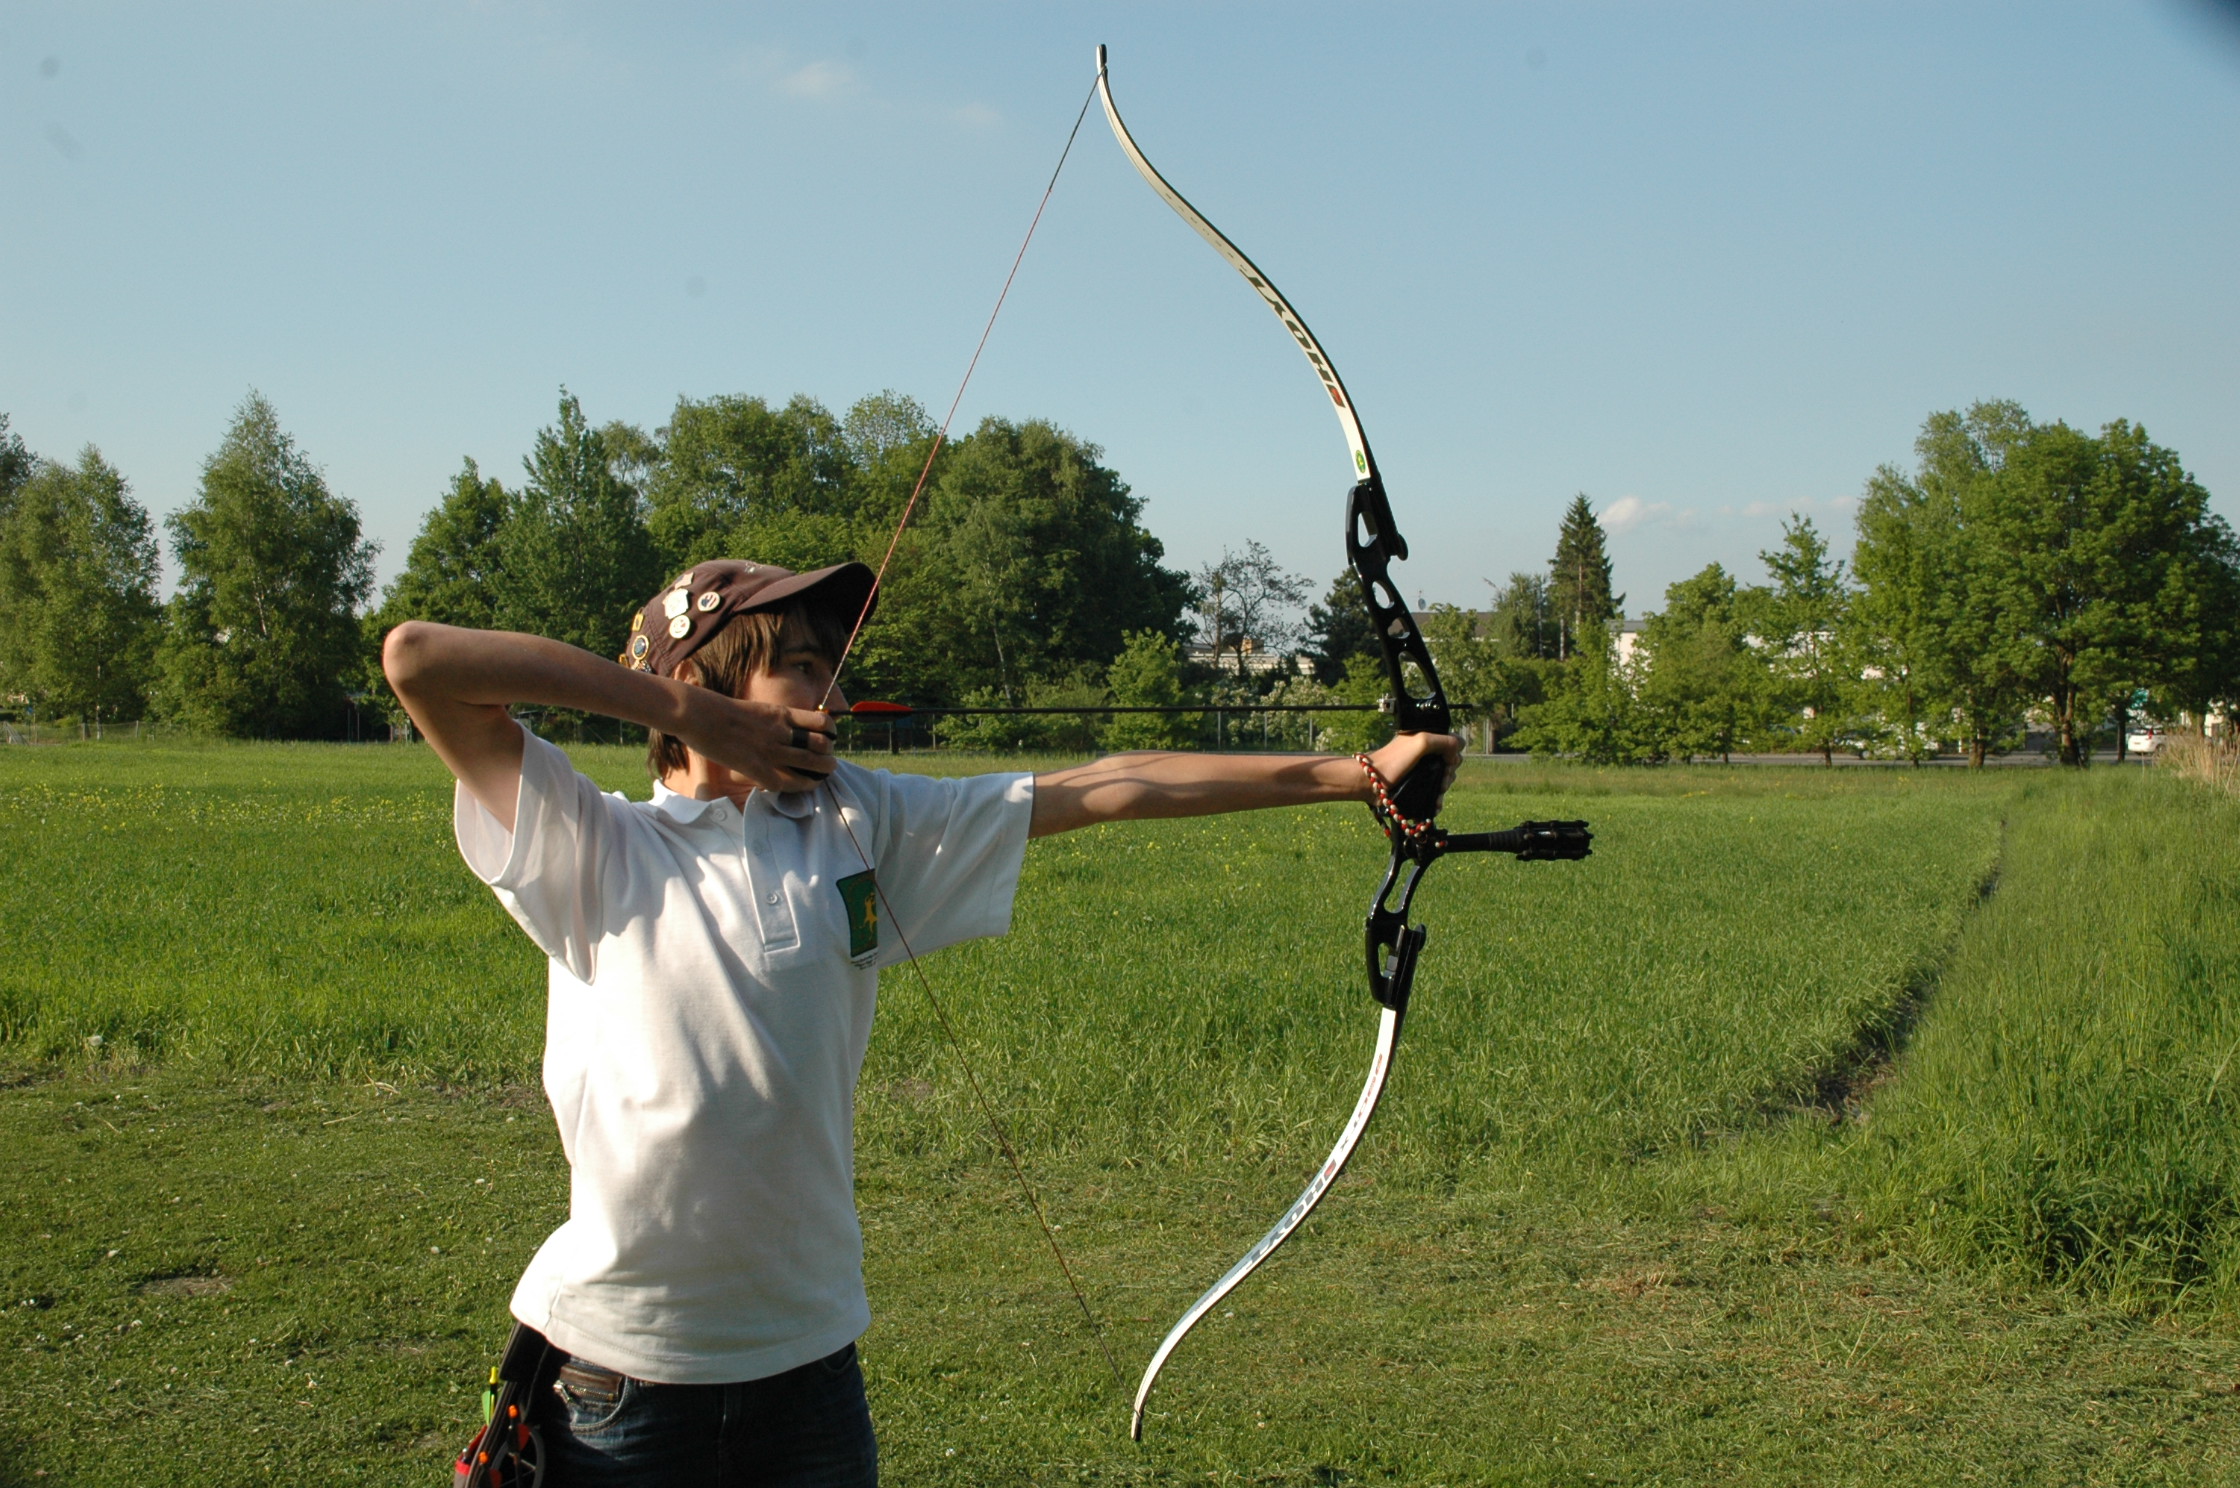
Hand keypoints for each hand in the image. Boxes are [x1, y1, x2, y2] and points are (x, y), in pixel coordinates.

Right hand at [676, 688, 835, 793]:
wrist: (700, 714)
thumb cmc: (723, 710)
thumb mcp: (758, 710)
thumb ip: (775, 721)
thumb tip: (786, 731)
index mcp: (782, 714)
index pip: (822, 722)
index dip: (830, 733)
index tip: (829, 740)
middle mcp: (781, 732)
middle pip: (820, 746)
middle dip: (828, 757)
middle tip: (829, 764)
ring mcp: (770, 750)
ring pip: (808, 764)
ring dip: (820, 773)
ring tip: (822, 777)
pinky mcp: (756, 768)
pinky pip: (784, 783)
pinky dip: (794, 787)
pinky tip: (796, 788)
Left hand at [1365, 730, 1461, 817]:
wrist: (1372, 783)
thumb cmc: (1394, 760)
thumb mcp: (1420, 742)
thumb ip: (1443, 740)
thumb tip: (1459, 749)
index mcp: (1426, 739)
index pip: (1452, 744)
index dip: (1454, 755)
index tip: (1448, 763)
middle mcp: (1425, 754)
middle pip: (1450, 764)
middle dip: (1448, 774)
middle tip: (1441, 781)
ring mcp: (1421, 771)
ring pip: (1443, 780)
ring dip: (1443, 788)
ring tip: (1436, 795)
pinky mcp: (1417, 787)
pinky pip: (1433, 793)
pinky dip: (1436, 800)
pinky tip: (1435, 805)